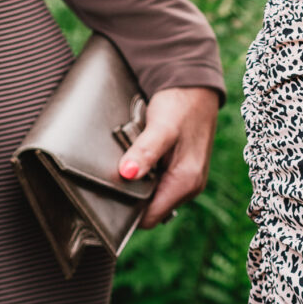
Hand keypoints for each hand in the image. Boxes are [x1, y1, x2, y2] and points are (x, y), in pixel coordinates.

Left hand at [116, 86, 219, 226]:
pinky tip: (136, 159)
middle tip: (112, 177)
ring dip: (137, 185)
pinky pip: (157, 183)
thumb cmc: (181, 104)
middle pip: (150, 209)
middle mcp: (189, 187)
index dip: (127, 213)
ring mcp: (187, 180)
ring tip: (126, 164)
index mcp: (185, 182)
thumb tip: (126, 174)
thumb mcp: (162, 126)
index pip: (149, 218)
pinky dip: (145, 175)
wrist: (196, 86)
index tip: (106, 199)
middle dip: (131, 198)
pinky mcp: (182, 170)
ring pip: (153, 196)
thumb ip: (145, 151)